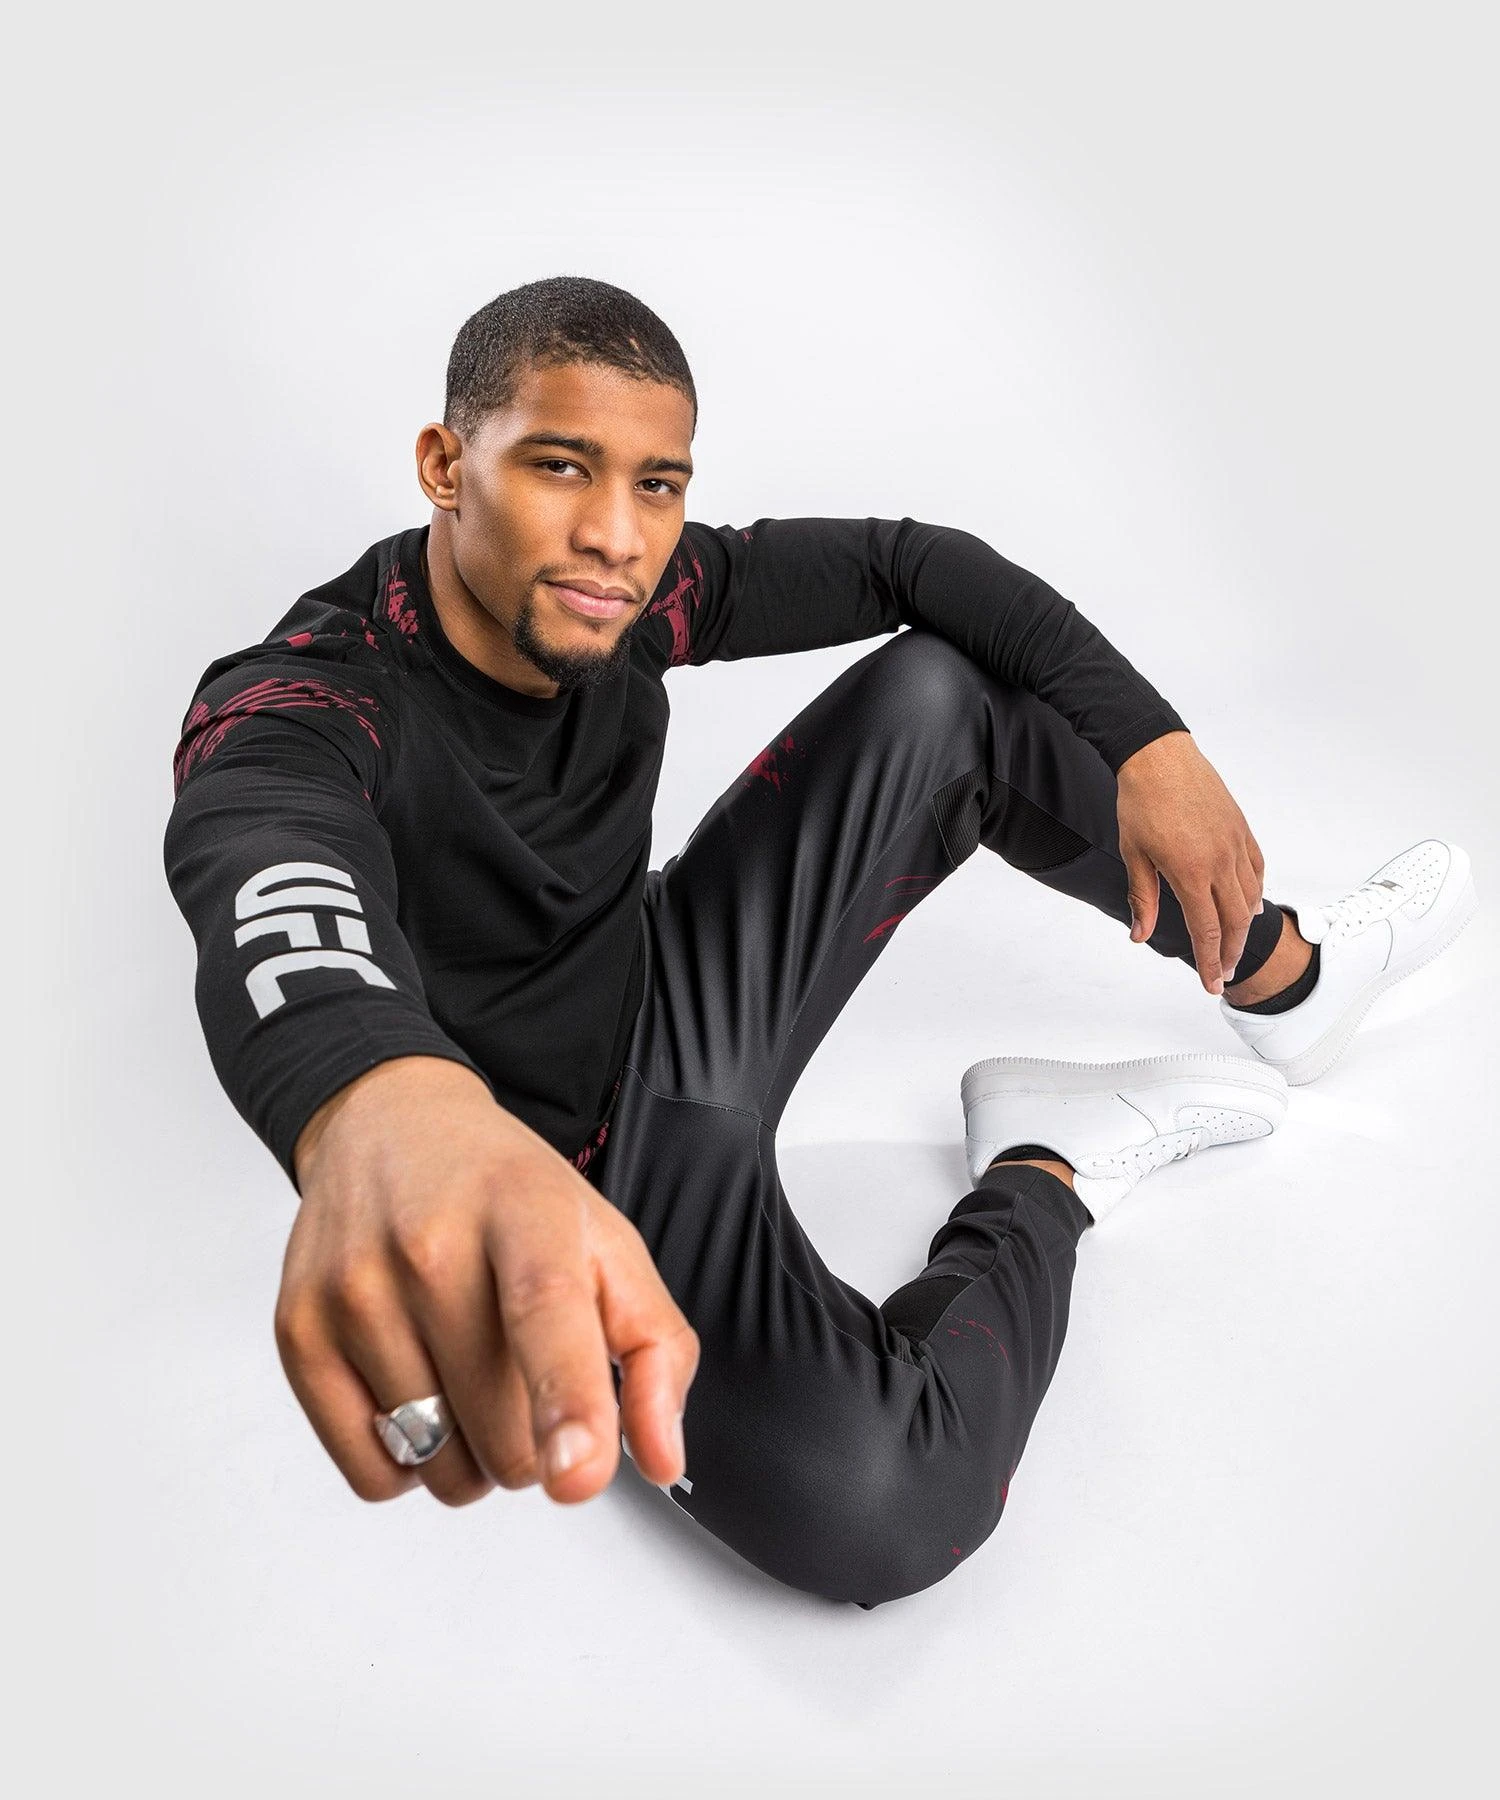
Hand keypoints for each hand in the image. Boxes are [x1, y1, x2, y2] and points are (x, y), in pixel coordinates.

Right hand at [277, 1056, 697, 1506]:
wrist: (388, 1125)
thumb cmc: (506, 1193)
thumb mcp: (607, 1243)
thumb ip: (655, 1351)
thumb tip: (660, 1459)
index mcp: (523, 1211)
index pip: (544, 1309)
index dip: (567, 1400)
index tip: (578, 1473)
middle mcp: (428, 1246)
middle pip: (502, 1431)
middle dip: (537, 1436)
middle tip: (525, 1365)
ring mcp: (353, 1290)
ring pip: (441, 1467)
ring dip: (476, 1454)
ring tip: (472, 1368)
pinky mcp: (298, 1332)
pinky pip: (374, 1474)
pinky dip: (413, 1464)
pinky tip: (423, 1391)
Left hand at [1115, 731, 1265, 995]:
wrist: (1159, 756)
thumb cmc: (1140, 803)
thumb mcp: (1134, 854)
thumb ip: (1143, 898)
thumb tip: (1139, 936)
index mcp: (1191, 872)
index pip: (1206, 930)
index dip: (1209, 962)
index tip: (1210, 985)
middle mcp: (1220, 861)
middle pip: (1234, 921)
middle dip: (1229, 953)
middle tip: (1223, 975)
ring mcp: (1235, 844)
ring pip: (1250, 897)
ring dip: (1243, 927)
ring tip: (1232, 944)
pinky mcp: (1241, 828)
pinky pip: (1257, 869)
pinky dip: (1255, 893)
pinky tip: (1248, 904)